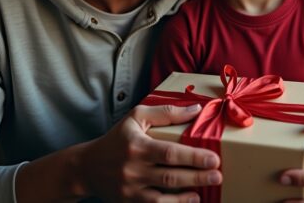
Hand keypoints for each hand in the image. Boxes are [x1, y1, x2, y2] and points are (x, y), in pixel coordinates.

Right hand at [73, 103, 221, 201]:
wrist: (86, 167)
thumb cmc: (116, 139)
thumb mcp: (137, 118)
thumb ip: (166, 112)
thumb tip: (196, 109)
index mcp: (137, 145)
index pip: (169, 153)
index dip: (193, 157)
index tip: (213, 158)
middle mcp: (132, 169)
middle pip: (170, 176)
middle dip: (197, 177)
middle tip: (217, 175)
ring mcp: (130, 189)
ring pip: (161, 197)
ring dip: (185, 197)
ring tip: (204, 191)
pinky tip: (188, 201)